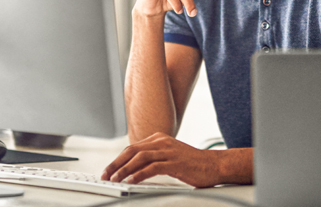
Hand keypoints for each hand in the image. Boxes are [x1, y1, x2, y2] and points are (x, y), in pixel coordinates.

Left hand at [101, 132, 221, 187]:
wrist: (215, 165)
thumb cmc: (193, 164)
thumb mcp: (170, 157)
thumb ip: (154, 159)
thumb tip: (134, 170)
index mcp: (158, 139)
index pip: (132, 148)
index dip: (117, 160)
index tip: (108, 170)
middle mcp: (161, 142)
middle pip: (131, 151)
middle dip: (115, 164)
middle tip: (105, 175)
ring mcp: (168, 151)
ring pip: (139, 158)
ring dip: (124, 169)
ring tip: (114, 179)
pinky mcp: (175, 163)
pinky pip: (152, 168)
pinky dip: (139, 174)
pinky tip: (131, 181)